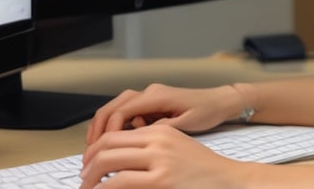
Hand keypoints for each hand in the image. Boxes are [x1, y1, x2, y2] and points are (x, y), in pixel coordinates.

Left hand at [80, 124, 247, 188]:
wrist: (230, 180)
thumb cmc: (204, 170)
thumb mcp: (177, 149)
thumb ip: (150, 151)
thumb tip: (121, 163)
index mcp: (160, 131)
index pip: (115, 133)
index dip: (95, 149)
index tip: (88, 164)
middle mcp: (158, 140)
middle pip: (107, 145)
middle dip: (88, 164)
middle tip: (83, 180)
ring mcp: (160, 160)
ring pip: (109, 162)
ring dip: (91, 178)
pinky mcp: (162, 180)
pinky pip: (119, 182)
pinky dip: (104, 188)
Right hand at [86, 84, 239, 144]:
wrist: (219, 102)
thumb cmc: (206, 110)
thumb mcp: (186, 123)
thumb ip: (163, 128)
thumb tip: (141, 136)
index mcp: (157, 96)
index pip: (123, 110)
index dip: (110, 130)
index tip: (105, 148)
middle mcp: (150, 93)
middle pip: (114, 105)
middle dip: (99, 127)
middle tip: (91, 149)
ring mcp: (150, 97)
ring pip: (117, 107)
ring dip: (105, 125)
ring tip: (96, 146)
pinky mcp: (152, 103)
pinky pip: (127, 111)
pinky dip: (116, 124)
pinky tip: (114, 139)